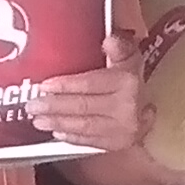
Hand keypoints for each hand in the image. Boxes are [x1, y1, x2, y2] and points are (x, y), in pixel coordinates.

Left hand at [33, 36, 151, 153]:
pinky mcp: (120, 144)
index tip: (44, 85)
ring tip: (38, 120)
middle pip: (84, 106)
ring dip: (58, 123)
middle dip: (55, 107)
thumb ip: (119, 47)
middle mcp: (127, 106)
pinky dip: (72, 137)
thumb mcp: (129, 58)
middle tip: (32, 106)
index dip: (66, 85)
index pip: (91, 83)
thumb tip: (109, 40)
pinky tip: (57, 132)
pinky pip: (91, 141)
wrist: (152, 107)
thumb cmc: (132, 80)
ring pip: (85, 126)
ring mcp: (125, 128)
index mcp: (127, 81)